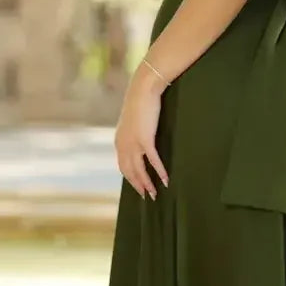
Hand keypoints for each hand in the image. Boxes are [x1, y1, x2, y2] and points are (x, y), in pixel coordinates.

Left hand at [113, 63, 169, 199]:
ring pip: (139, 170)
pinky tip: (166, 180)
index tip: (139, 188)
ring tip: (156, 193)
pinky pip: (152, 160)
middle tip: (148, 197)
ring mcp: (133, 143)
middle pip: (129, 172)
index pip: (123, 166)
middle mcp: (123, 144)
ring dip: (147, 183)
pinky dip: (159, 171)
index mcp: (119, 141)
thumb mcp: (133, 121)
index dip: (131, 179)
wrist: (143, 88)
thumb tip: (141, 140)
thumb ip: (134, 133)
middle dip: (138, 186)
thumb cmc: (140, 102)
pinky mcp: (145, 139)